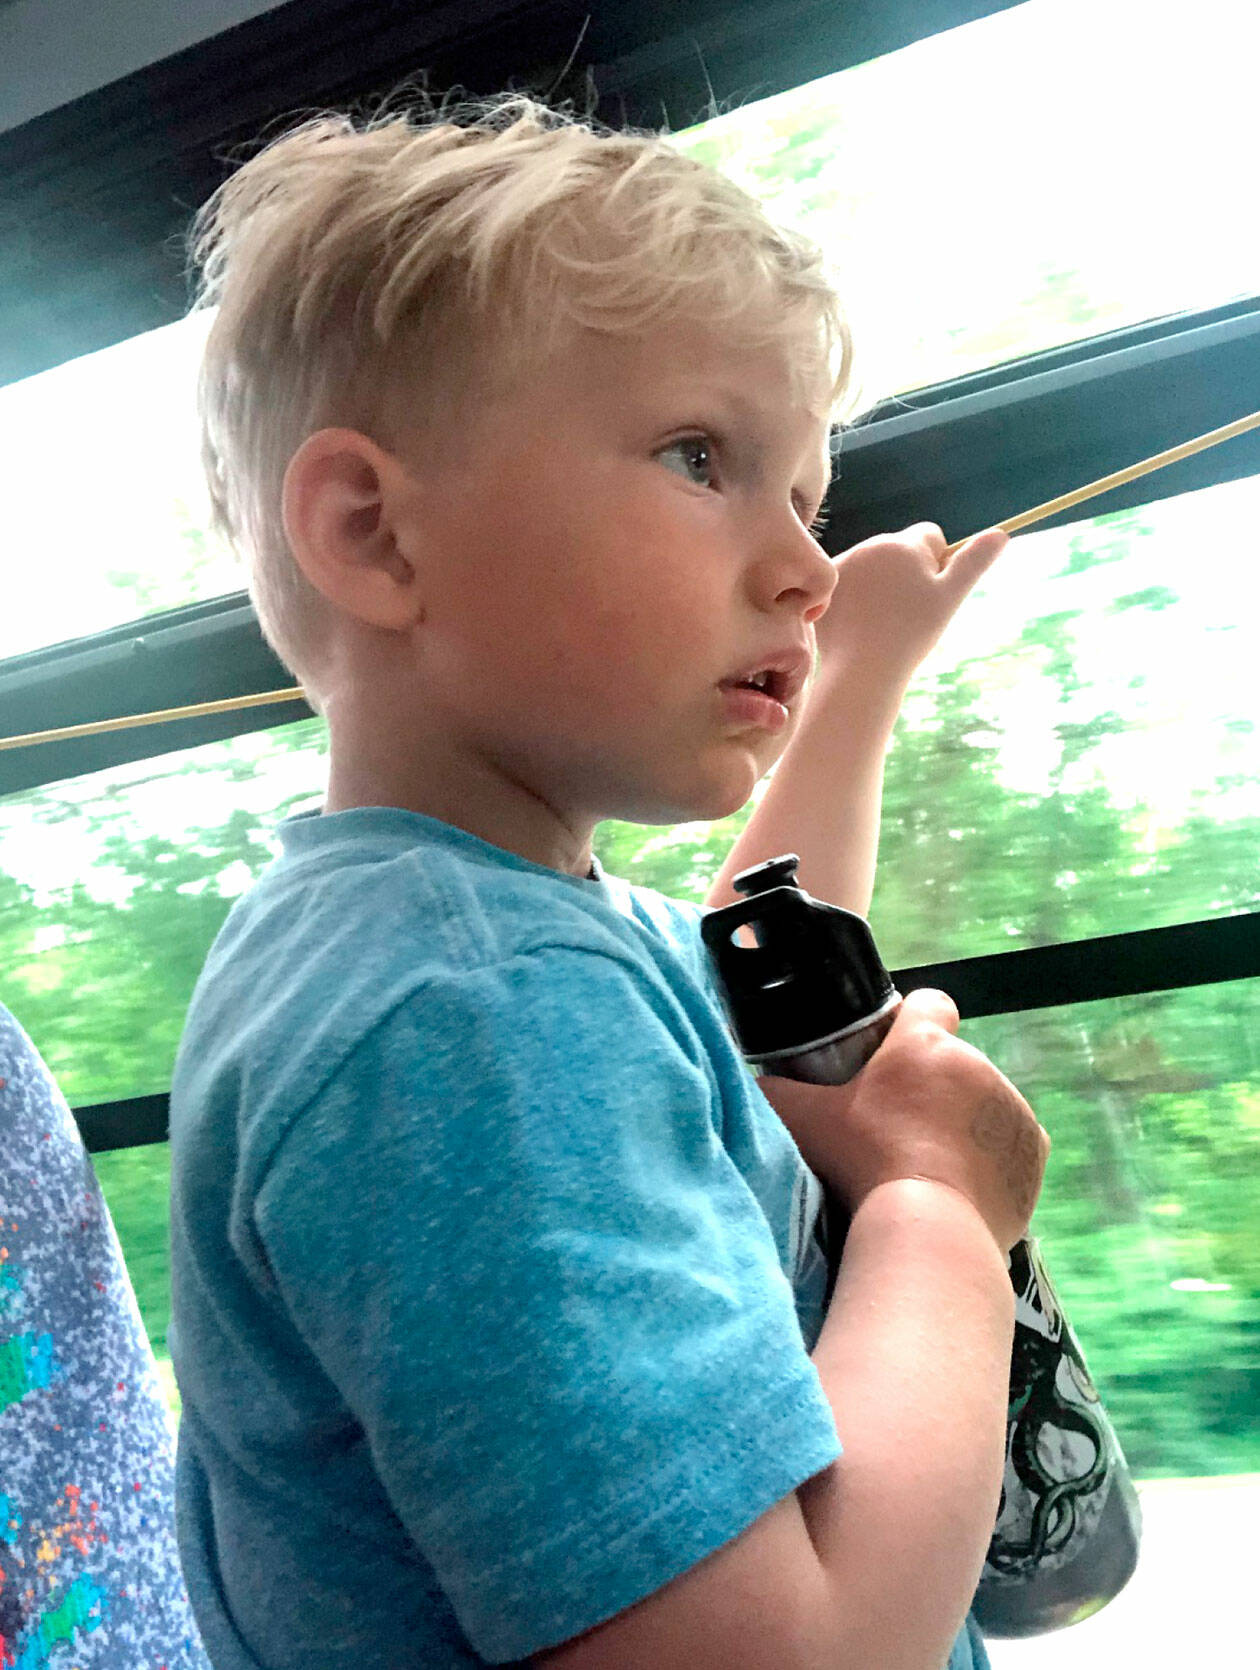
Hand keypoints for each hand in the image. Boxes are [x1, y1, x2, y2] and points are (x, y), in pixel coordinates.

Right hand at [757, 988, 1048, 1253]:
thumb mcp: (804, 1121)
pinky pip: (1009, 1144)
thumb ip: (774, 1091)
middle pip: (952, 1063)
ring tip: (929, 1166)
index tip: (892, 1058)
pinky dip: (991, 1158)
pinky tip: (961, 1186)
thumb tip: (754, 1081)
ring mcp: (1012, 1109)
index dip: (910, 1024)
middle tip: (897, 1131)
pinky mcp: (1033, 1152)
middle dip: (932, 1088)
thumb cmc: (863, 1163)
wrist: (929, 1230)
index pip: (929, 1004)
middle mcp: (978, 1066)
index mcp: (926, 1045)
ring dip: (962, 1122)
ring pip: (983, 1103)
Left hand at [814, 523, 1008, 685]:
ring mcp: (842, 566)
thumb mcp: (949, 598)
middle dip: (905, 572)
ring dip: (879, 583)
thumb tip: (1002, 534)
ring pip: (872, 566)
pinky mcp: (824, 589)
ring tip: (882, 621)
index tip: (929, 592)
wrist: (860, 670)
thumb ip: (973, 562)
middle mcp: (869, 546)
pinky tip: (859, 624)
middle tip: (905, 612)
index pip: (929, 535)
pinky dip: (854, 598)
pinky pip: (847, 583)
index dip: (936, 562)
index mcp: (903, 544)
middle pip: (898, 550)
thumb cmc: (911, 635)